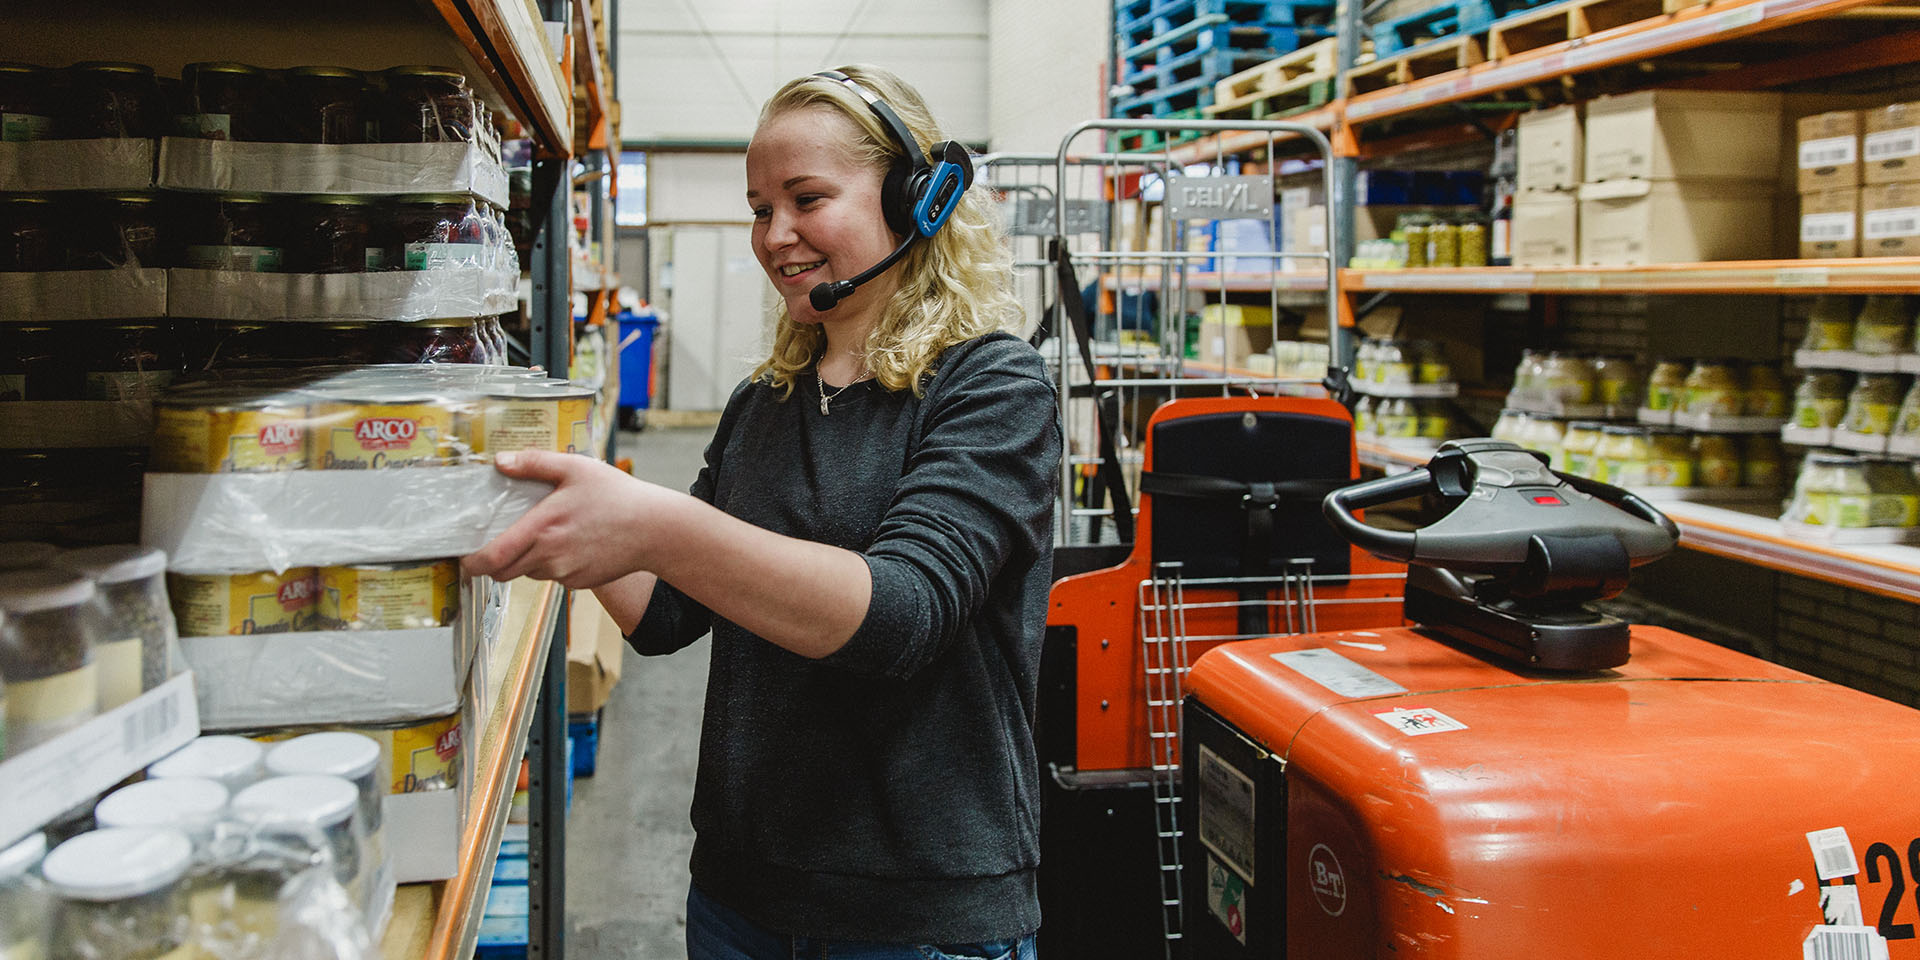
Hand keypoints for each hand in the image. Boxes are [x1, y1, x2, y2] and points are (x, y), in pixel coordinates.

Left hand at [462, 450, 674, 587]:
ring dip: (526, 559)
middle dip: (495, 562)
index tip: (465, 559)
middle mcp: (550, 556)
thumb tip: (501, 462)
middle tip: (498, 543)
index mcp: (542, 528)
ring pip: (529, 573)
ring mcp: (565, 573)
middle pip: (504, 572)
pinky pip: (554, 576)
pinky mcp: (579, 583)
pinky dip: (553, 564)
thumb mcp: (576, 468)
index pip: (493, 558)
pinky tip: (572, 543)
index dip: (472, 563)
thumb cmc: (618, 496)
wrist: (655, 529)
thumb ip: (535, 463)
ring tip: (547, 534)